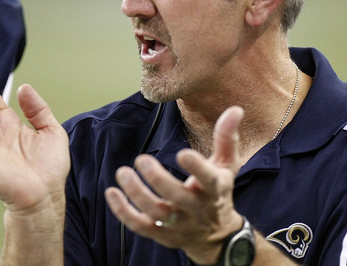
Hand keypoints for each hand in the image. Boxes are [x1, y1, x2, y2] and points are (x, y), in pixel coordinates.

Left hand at [105, 106, 244, 263]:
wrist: (216, 236)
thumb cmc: (218, 191)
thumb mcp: (227, 165)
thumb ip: (226, 138)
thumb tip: (235, 109)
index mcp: (214, 189)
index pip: (208, 180)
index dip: (196, 168)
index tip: (181, 153)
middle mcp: (197, 209)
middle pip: (177, 198)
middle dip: (158, 179)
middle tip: (141, 160)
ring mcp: (179, 224)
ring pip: (156, 213)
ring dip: (137, 193)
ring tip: (122, 172)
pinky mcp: (162, 234)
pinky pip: (140, 226)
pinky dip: (123, 212)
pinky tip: (112, 193)